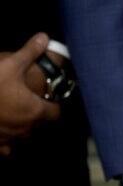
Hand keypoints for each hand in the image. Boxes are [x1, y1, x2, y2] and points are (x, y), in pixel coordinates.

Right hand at [0, 34, 60, 153]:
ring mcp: (10, 139)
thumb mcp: (10, 64)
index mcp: (35, 111)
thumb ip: (29, 52)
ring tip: (14, 114)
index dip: (54, 104)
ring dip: (22, 127)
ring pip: (23, 136)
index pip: (55, 113)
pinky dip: (6, 143)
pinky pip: (6, 148)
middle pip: (40, 124)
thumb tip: (44, 37)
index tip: (48, 97)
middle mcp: (26, 128)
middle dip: (37, 114)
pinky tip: (3, 132)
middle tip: (28, 102)